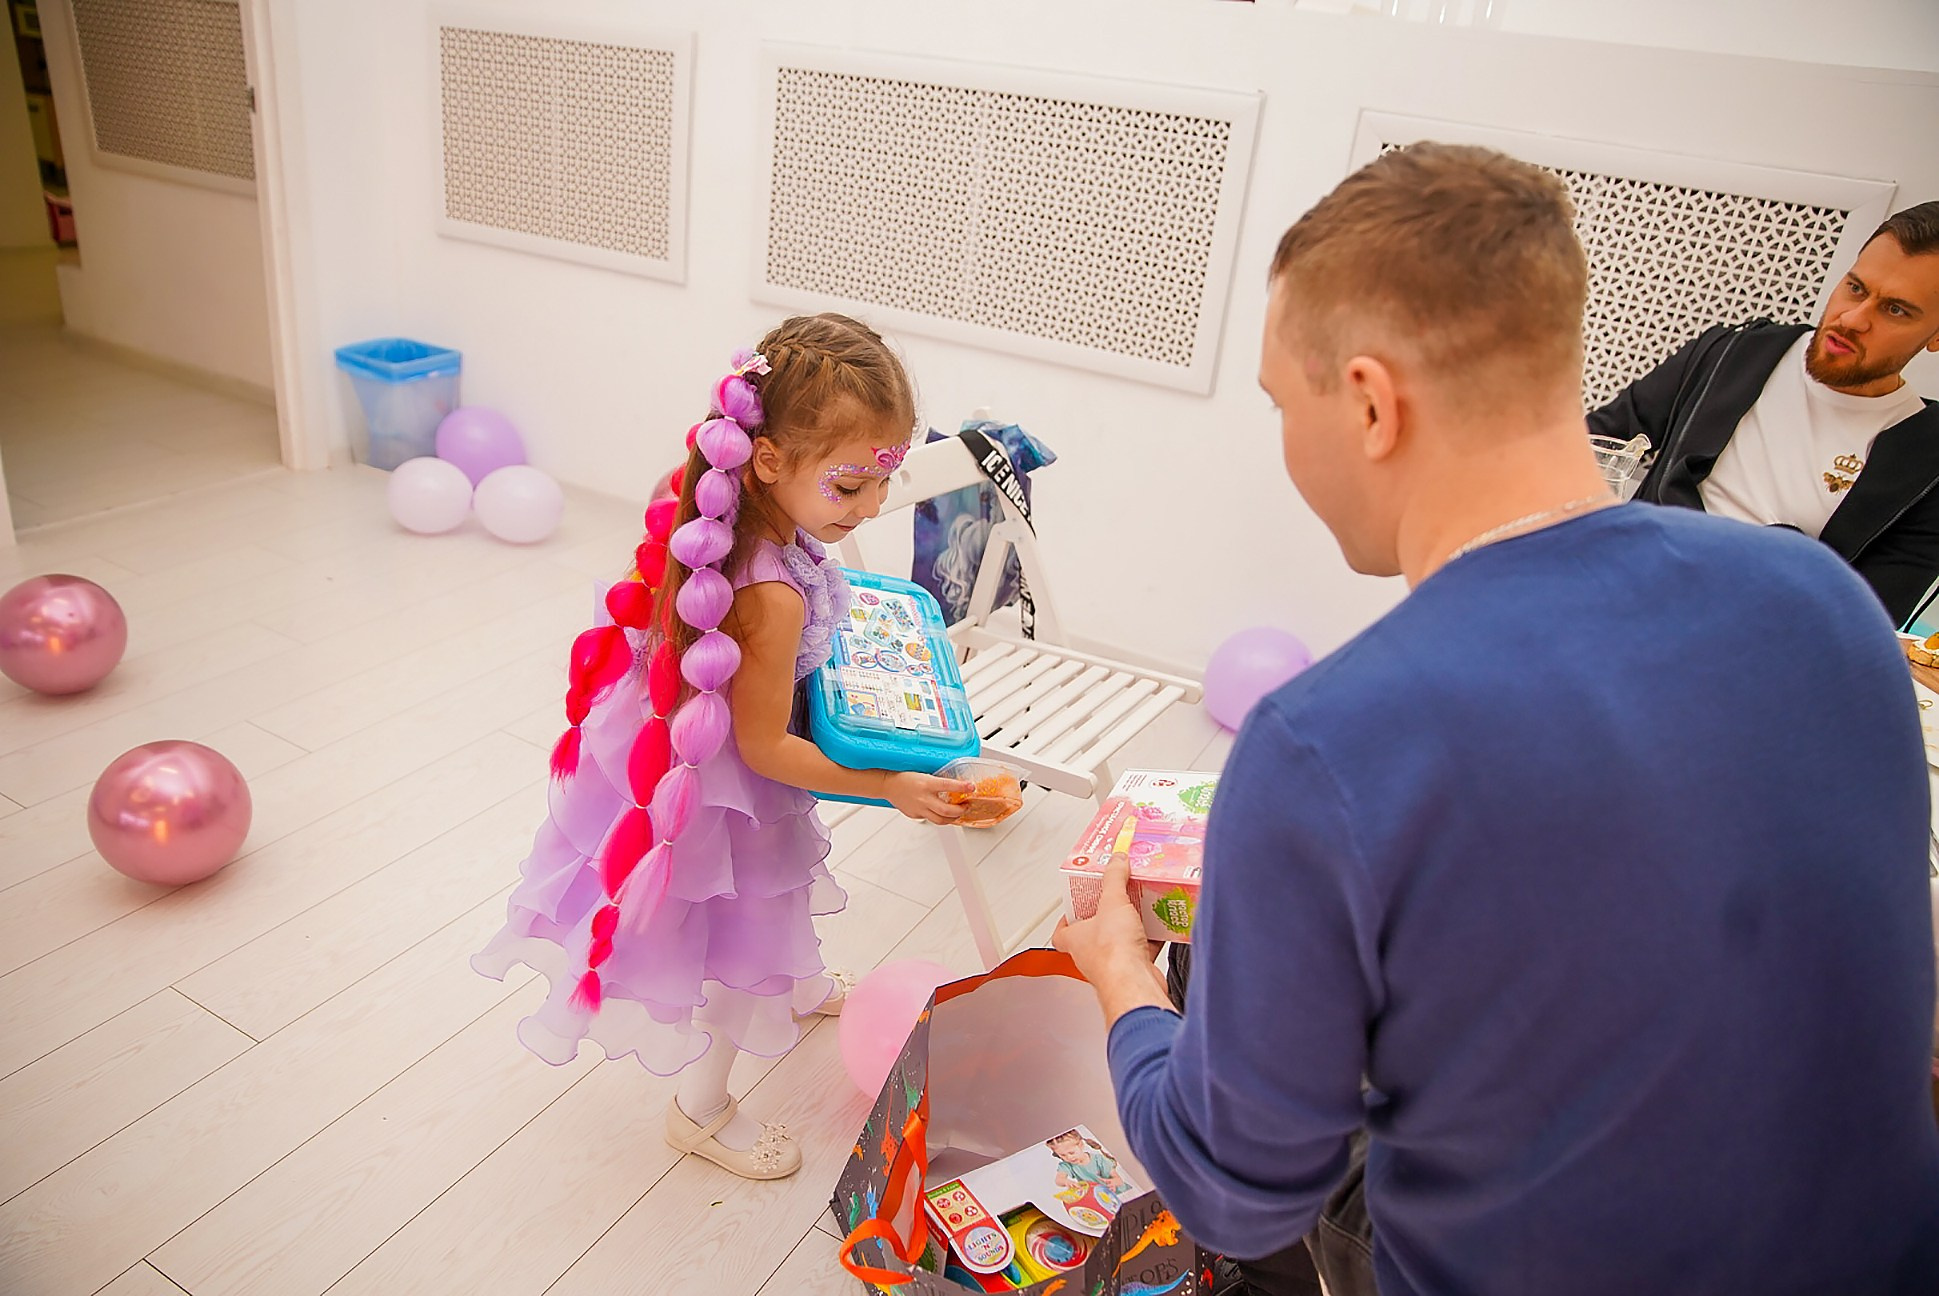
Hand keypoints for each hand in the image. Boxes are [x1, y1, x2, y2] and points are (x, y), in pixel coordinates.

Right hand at [884, 772, 971, 823]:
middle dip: (961, 810)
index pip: (948, 785)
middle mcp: (924, 798)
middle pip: (947, 811)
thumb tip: (954, 786)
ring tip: (957, 814)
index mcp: (926, 784)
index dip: (962, 787)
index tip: (971, 787)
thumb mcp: (924, 774)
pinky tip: (941, 813)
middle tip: (967, 806)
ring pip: (940, 820)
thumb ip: (937, 782)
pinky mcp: (915, 815)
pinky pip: (930, 819)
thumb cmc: (905, 778)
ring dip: (952, 818)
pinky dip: (938, 817)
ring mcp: (920, 809)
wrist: (888, 786)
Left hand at [1052, 858, 1171, 1024]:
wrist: (1135, 983)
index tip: (1079, 899)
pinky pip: (1144, 948)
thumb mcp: (1112, 902)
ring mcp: (1114, 963)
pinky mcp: (1135, 969)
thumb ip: (1114, 878)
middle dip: (1108, 912)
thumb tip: (1115, 860)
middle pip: (1096, 930)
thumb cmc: (1112, 953)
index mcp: (1074, 938)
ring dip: (1132, 923)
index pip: (1061, 929)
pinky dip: (1153, 936)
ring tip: (1143, 902)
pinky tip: (1162, 923)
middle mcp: (1091, 954)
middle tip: (1118, 894)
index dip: (1068, 915)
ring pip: (1122, 939)